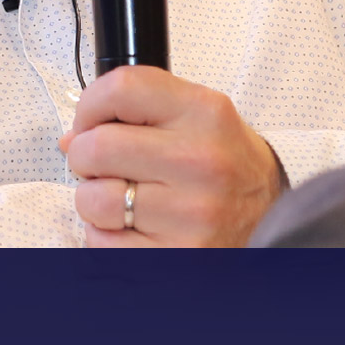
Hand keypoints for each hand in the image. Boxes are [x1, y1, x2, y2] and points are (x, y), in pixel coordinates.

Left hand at [59, 65, 284, 246]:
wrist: (273, 218)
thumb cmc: (224, 165)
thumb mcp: (195, 118)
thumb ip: (136, 113)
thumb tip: (71, 138)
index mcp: (204, 113)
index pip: (122, 88)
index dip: (91, 104)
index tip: (89, 121)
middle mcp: (200, 161)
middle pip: (97, 146)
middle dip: (84, 156)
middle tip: (101, 165)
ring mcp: (191, 213)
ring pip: (93, 199)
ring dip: (91, 200)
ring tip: (119, 199)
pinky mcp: (178, 256)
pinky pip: (102, 243)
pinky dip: (103, 236)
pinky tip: (129, 228)